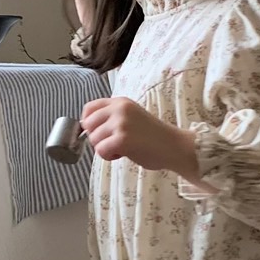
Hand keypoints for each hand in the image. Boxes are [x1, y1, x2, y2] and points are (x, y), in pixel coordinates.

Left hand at [81, 98, 200, 178]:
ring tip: (122, 149)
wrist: (173, 146)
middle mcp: (119, 109)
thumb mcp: (131, 117)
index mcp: (121, 102)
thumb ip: (112, 118)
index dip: (88, 122)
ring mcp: (121, 123)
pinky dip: (108, 156)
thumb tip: (85, 128)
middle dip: (96, 138)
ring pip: (94, 139)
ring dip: (104, 148)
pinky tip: (122, 154)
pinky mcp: (122, 139)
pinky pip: (101, 150)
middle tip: (112, 143)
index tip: (99, 132)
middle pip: (88, 124)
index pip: (89, 108)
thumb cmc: (153, 136)